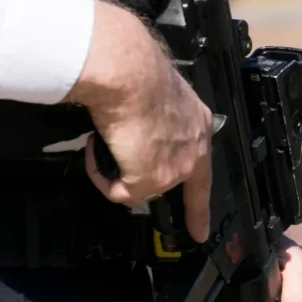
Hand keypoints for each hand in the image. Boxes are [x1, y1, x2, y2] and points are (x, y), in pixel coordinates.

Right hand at [65, 0, 213, 241]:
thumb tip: (134, 132)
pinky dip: (101, 176)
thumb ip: (154, 121)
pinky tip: (97, 151)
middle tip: (120, 174)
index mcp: (198, 124)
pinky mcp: (152, 178)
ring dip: (117, 169)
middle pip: (170, 180)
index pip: (203, 169)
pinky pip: (119, 191)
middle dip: (143, 179)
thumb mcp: (157, 95)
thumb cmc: (135, 71)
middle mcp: (194, 147)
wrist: (129, 73)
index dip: (200, 205)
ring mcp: (176, 166)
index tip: (201, 230)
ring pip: (141, 185)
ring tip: (103, 141)